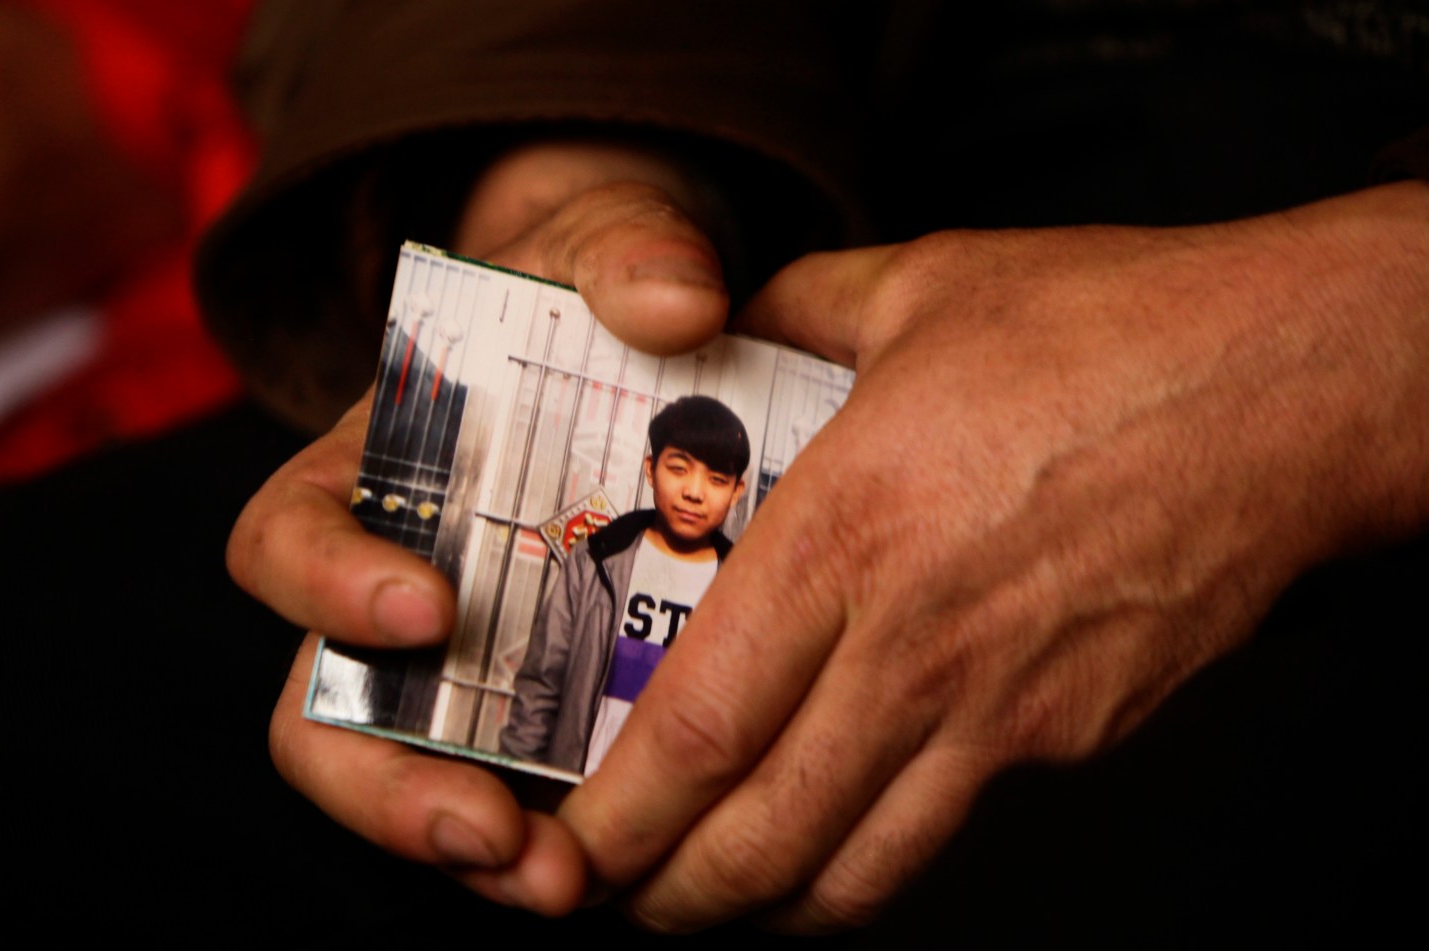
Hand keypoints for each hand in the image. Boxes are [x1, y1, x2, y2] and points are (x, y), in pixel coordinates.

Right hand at [228, 139, 730, 914]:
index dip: (327, 589)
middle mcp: (390, 583)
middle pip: (325, 712)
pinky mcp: (538, 703)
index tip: (422, 612)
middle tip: (486, 831)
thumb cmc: (602, 298)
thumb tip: (677, 301)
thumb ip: (630, 256)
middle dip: (389, 787)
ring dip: (473, 845)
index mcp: (367, 476)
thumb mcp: (610, 253)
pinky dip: (553, 836)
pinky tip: (625, 861)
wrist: (654, 346)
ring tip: (562, 885)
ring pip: (415, 777)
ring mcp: (462, 661)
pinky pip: (516, 787)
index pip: (286, 543)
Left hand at [557, 181, 1428, 930]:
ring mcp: (1002, 708)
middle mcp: (914, 644)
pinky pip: (944, 831)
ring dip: (763, 907)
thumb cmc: (1112, 330)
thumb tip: (720, 318)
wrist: (1288, 389)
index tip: (567, 850)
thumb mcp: (918, 287)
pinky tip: (835, 840)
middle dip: (668, 895)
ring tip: (708, 897)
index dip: (618, 815)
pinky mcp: (1072, 735)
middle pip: (759, 831)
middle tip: (612, 897)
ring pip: (853, 869)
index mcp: (848, 530)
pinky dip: (867, 867)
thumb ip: (794, 308)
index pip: (698, 722)